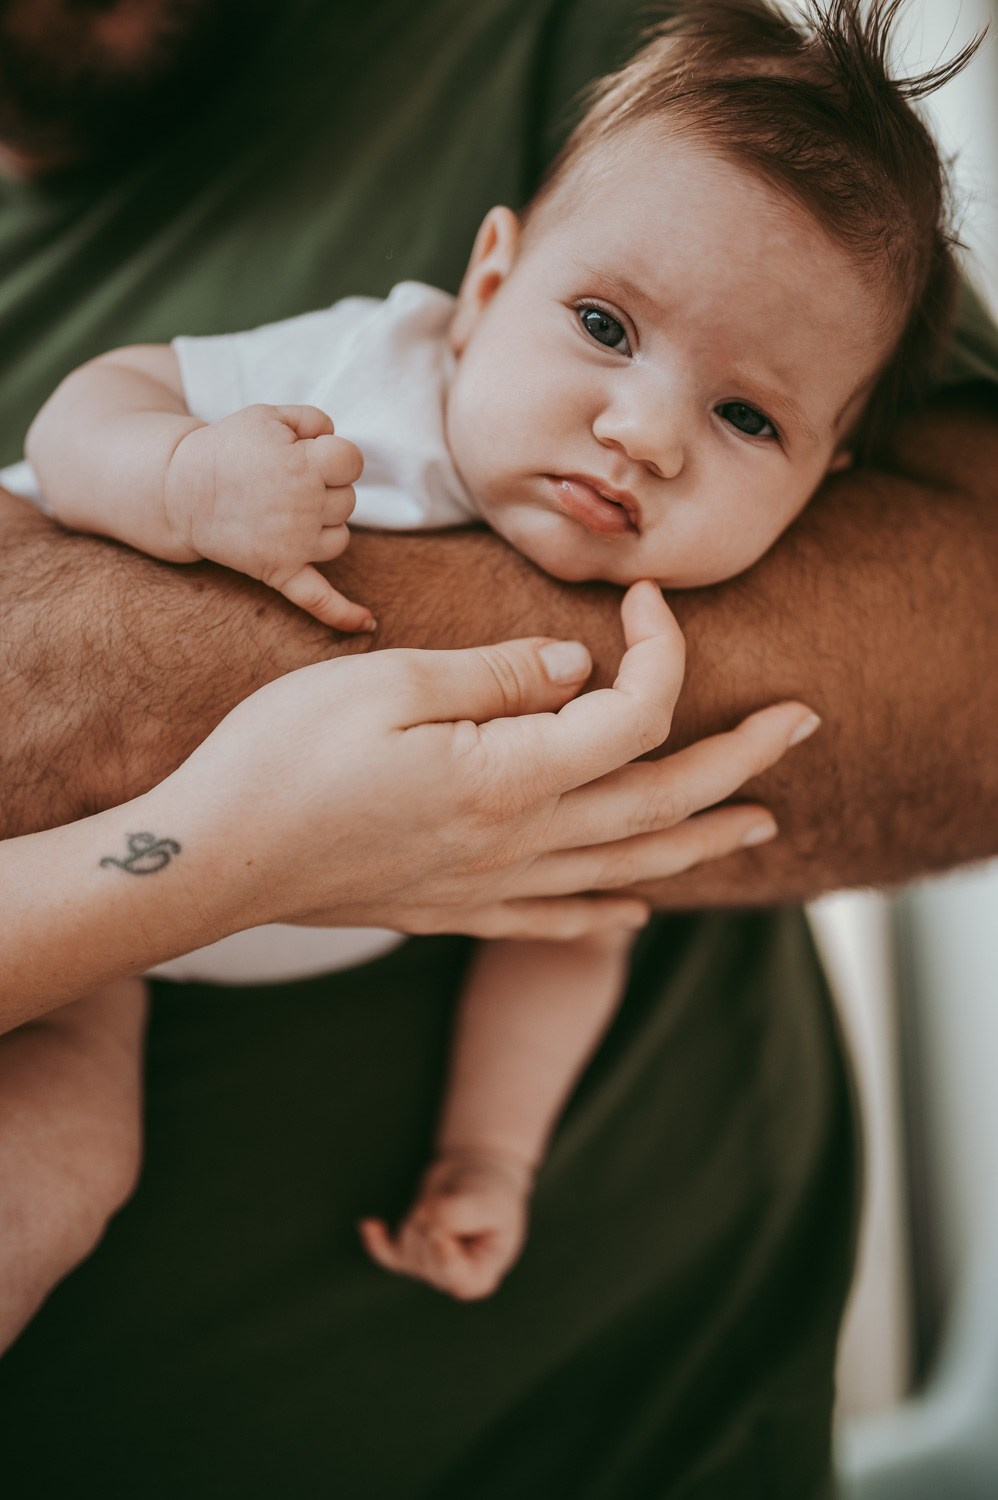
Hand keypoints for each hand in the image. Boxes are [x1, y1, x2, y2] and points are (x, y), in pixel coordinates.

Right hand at [159, 582, 819, 941]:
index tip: (644, 596)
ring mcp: (491, 886)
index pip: (634, 714)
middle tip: (801, 723)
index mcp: (509, 775)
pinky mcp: (456, 910)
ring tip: (761, 823)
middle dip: (741, 759)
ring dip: (702, 838)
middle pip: (660, 801)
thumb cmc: (281, 761)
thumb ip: (494, 676)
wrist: (212, 860)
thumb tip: (573, 667)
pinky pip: (558, 918)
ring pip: (629, 866)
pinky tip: (638, 908)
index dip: (662, 651)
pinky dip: (611, 911)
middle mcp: (519, 842)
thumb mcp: (385, 686)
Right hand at [165, 403, 373, 630]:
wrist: (180, 490)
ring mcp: (293, 545)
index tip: (307, 453)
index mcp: (303, 466)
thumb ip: (313, 420)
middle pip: (347, 499)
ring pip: (340, 538)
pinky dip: (343, 614)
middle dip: (324, 486)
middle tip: (282, 481)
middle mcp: (303, 508)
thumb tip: (337, 440)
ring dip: (323, 525)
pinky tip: (369, 625)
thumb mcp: (268, 415)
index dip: (333, 454)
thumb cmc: (228, 448)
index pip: (352, 460)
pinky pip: (319, 599)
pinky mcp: (280, 571)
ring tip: (285, 511)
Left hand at [358, 1151, 532, 1299]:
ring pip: (407, 1246)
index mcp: (482, 1274)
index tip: (438, 1235)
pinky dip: (376, 1241)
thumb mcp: (489, 1200)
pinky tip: (368, 1225)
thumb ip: (461, 1214)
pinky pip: (386, 1253)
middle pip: (426, 1258)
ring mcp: (428, 1267)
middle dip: (431, 1223)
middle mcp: (453, 1278)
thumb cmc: (493, 1191)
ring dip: (420, 1215)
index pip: (456, 1278)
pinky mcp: (408, 1251)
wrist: (479, 1173)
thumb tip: (427, 1219)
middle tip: (447, 1200)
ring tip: (442, 1201)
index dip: (443, 1257)